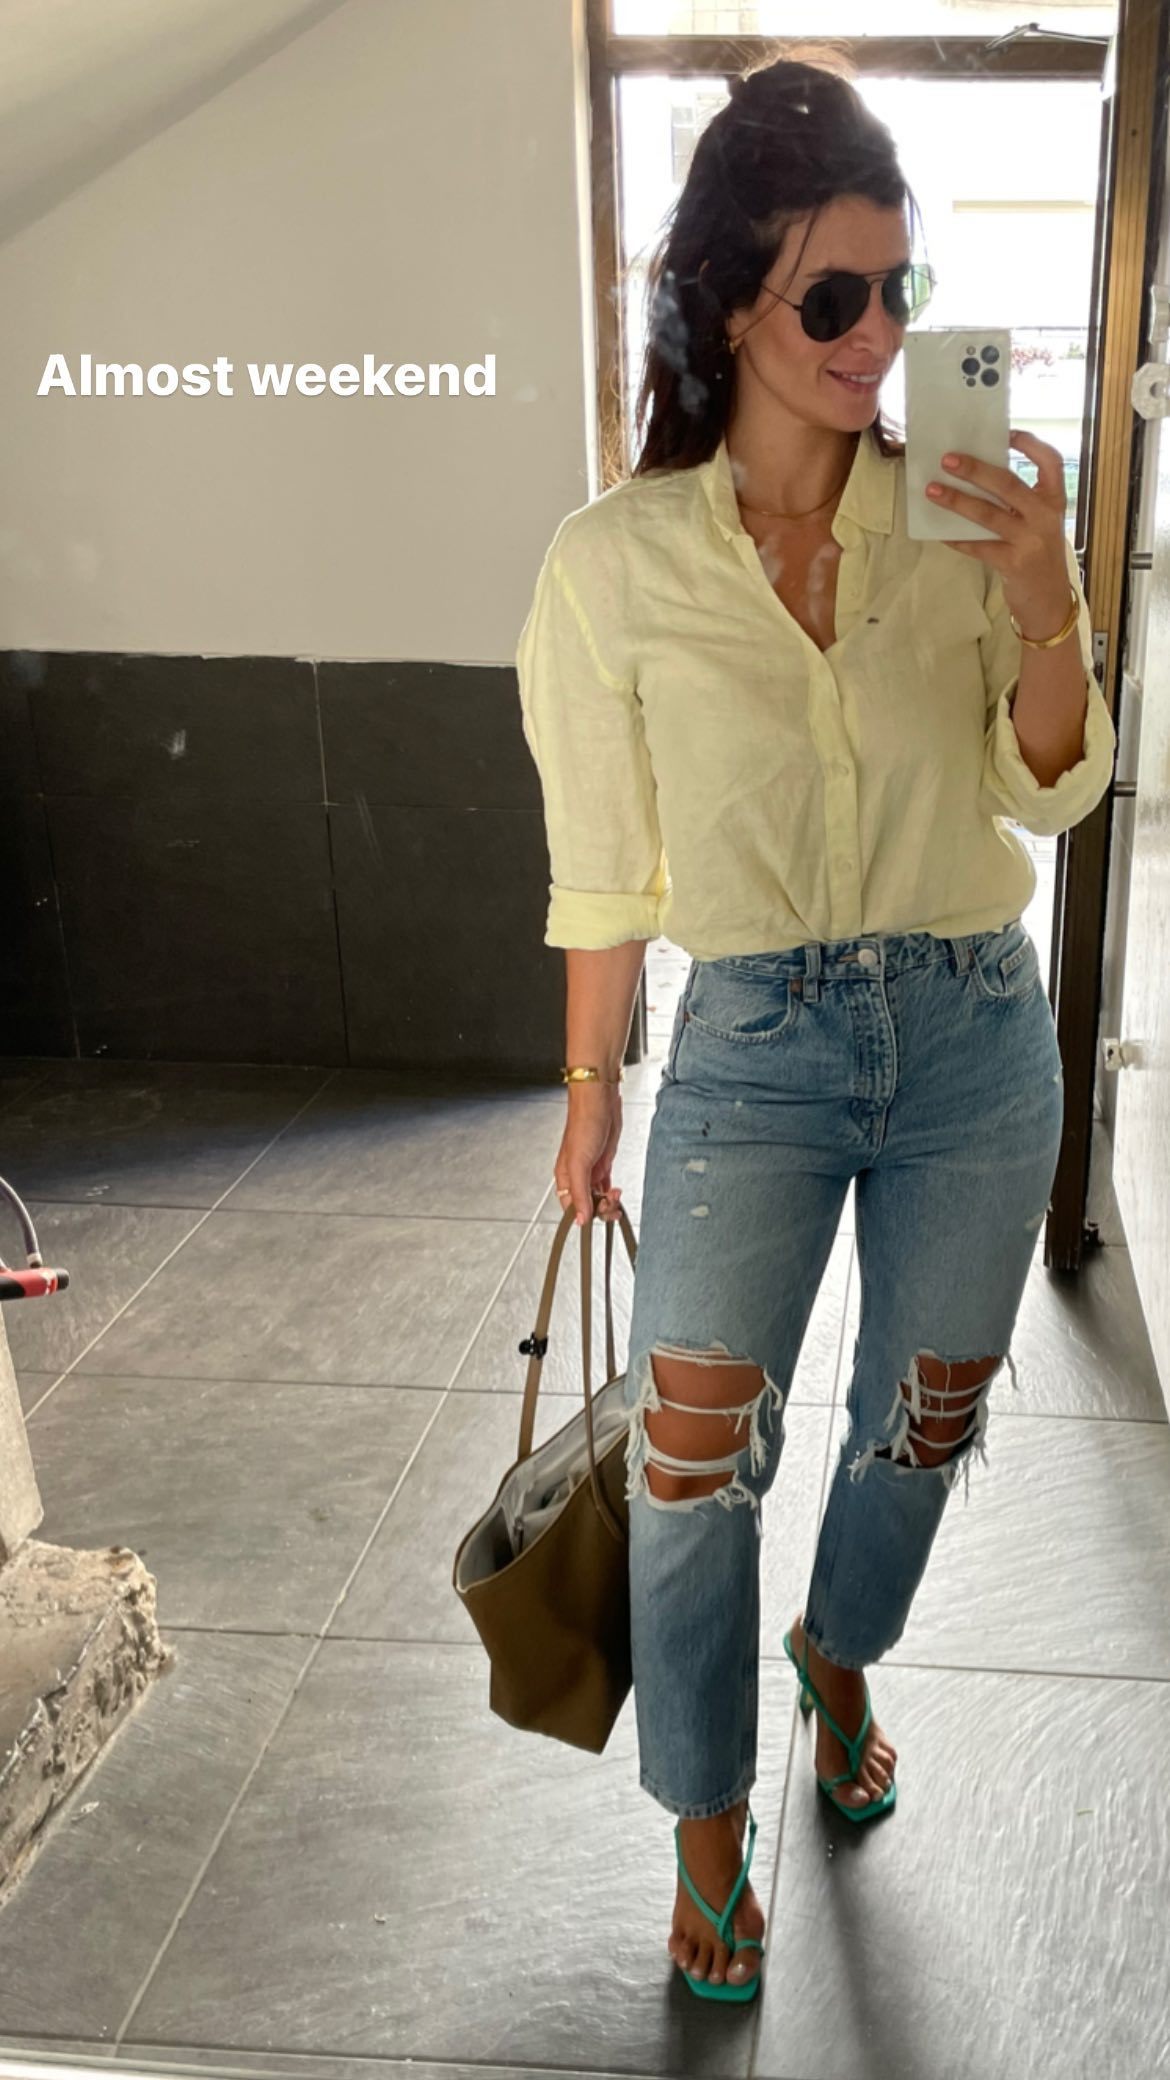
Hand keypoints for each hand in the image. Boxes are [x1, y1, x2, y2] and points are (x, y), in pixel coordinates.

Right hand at [554, 1088, 624, 1226]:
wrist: (599, 1102)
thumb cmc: (584, 1125)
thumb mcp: (578, 1163)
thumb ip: (580, 1193)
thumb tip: (580, 1220)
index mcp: (564, 1177)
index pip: (571, 1208)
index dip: (583, 1215)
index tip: (596, 1216)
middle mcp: (576, 1176)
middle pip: (587, 1205)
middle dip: (601, 1209)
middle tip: (611, 1203)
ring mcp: (591, 1171)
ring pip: (598, 1198)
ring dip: (608, 1202)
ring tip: (616, 1194)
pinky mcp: (604, 1164)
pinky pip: (606, 1187)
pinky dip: (612, 1194)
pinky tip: (616, 1192)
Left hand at [925, 429, 1071, 635]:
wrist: (1049, 603)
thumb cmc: (1038, 556)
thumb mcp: (1040, 524)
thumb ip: (1020, 503)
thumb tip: (979, 477)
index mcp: (1054, 502)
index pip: (1051, 462)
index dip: (1030, 444)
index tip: (1007, 433)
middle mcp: (1045, 518)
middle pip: (1008, 484)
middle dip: (975, 470)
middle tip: (947, 459)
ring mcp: (1030, 541)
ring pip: (987, 514)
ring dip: (957, 501)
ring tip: (932, 491)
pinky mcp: (1013, 563)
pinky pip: (978, 546)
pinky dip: (957, 539)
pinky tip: (939, 533)